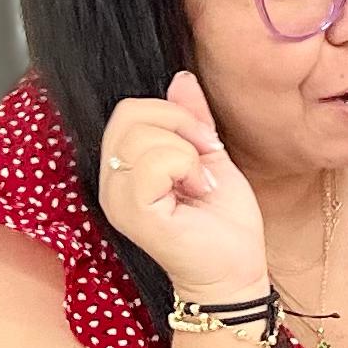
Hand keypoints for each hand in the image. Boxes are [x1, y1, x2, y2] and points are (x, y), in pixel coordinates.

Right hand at [98, 72, 269, 301]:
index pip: (129, 109)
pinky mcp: (133, 213)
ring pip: (142, 136)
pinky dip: (187, 169)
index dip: (174, 115)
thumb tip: (182, 78)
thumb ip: (192, 118)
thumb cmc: (222, 222)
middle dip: (182, 128)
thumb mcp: (209, 155)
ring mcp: (117, 199)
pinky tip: (197, 193)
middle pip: (130, 113)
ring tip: (199, 183)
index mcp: (123, 167)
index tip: (205, 144)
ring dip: (187, 154)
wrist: (236, 269)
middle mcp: (111, 182)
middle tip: (204, 162)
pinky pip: (154, 163)